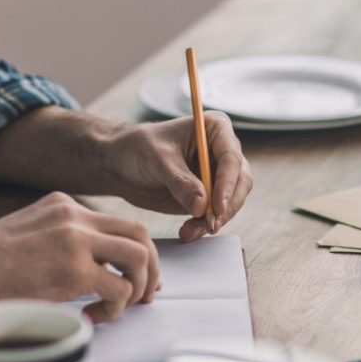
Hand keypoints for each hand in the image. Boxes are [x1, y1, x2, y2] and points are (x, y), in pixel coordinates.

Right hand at [0, 192, 159, 321]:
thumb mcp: (27, 231)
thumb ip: (59, 238)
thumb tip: (89, 264)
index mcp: (64, 204)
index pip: (117, 222)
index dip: (133, 251)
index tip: (134, 276)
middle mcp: (75, 216)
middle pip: (139, 233)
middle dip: (149, 266)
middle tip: (145, 293)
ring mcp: (76, 240)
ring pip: (137, 257)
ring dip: (137, 287)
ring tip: (118, 306)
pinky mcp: (73, 269)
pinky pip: (118, 289)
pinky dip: (115, 307)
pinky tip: (94, 316)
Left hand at [106, 111, 253, 241]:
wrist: (121, 164)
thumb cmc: (138, 148)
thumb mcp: (157, 160)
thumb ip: (180, 182)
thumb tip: (202, 205)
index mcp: (215, 129)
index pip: (231, 156)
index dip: (228, 183)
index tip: (217, 206)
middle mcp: (221, 151)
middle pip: (240, 181)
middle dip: (227, 205)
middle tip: (211, 223)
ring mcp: (216, 175)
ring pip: (231, 201)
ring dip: (215, 220)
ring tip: (190, 231)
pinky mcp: (207, 196)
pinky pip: (215, 214)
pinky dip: (204, 226)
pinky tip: (188, 232)